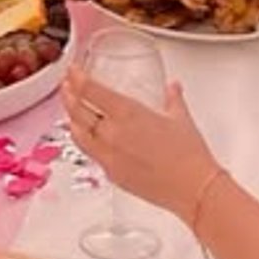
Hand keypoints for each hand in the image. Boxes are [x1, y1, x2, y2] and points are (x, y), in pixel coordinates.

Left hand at [63, 71, 218, 217]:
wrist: (193, 188)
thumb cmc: (188, 155)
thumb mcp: (180, 118)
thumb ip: (172, 98)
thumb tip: (172, 88)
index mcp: (127, 113)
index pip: (90, 91)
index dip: (76, 78)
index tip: (72, 70)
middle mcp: (112, 134)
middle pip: (77, 111)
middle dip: (68, 95)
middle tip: (66, 85)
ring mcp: (108, 156)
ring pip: (77, 134)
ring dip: (71, 118)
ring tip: (70, 108)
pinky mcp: (111, 174)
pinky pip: (89, 153)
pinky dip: (83, 140)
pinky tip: (85, 136)